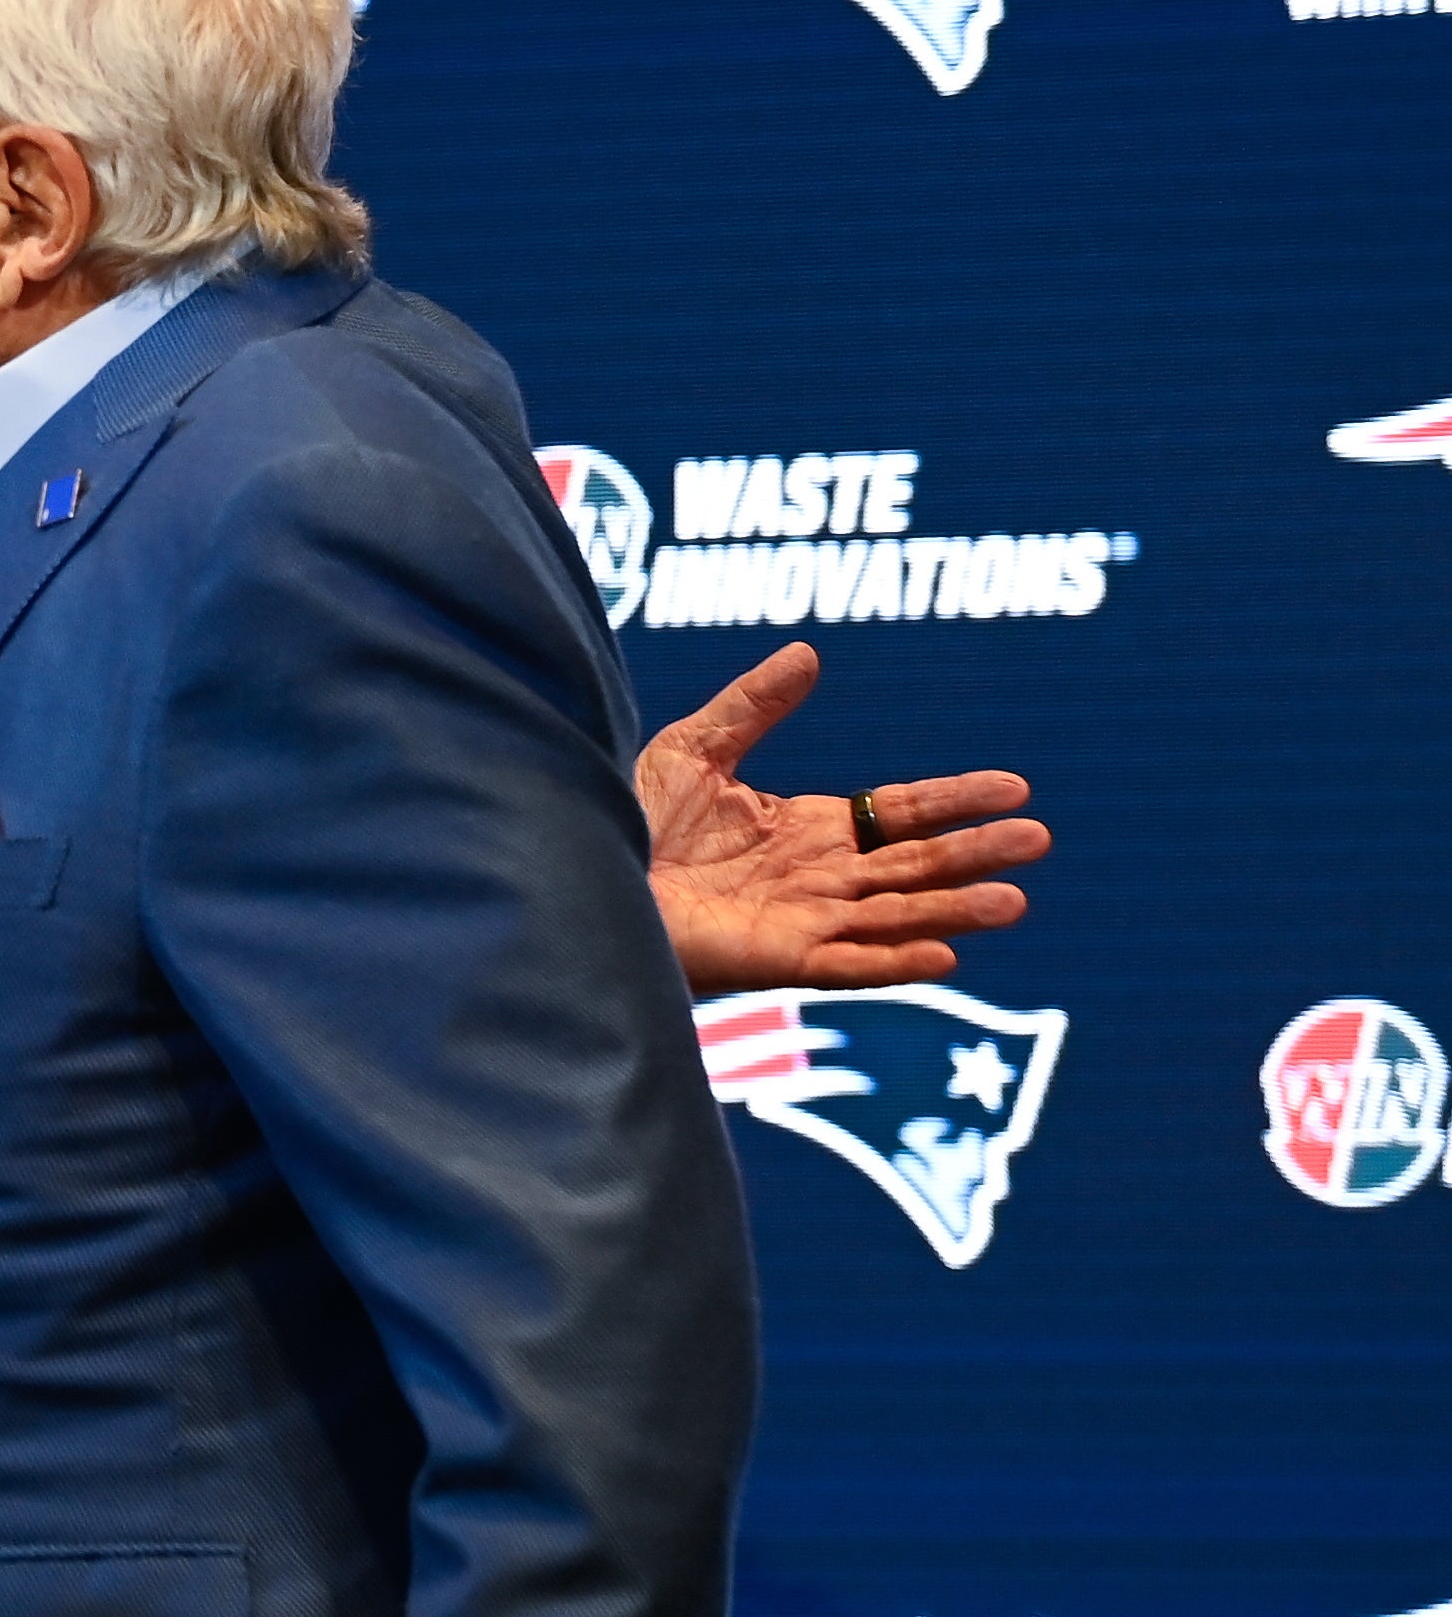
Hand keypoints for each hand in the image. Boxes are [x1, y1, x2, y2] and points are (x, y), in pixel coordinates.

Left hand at [638, 642, 1049, 993]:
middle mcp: (821, 878)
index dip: (956, 800)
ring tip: (1015, 901)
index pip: (902, 813)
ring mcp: (805, 921)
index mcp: (811, 828)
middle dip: (977, 853)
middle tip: (1039, 839)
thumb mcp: (695, 748)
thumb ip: (753, 706)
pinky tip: (945, 954)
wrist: (578, 870)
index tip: (1017, 788)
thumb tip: (807, 652)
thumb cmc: (630, 819)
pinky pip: (848, 963)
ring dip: (955, 910)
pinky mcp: (777, 959)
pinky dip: (894, 960)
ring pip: (897, 915)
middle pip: (916, 865)